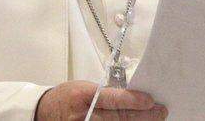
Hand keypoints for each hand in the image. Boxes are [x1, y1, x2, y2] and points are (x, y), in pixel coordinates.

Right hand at [35, 81, 166, 119]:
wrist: (44, 111)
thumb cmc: (68, 96)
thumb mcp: (86, 87)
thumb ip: (107, 92)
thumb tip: (134, 96)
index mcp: (84, 96)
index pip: (113, 99)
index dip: (133, 101)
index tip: (150, 100)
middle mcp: (84, 115)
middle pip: (119, 118)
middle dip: (143, 115)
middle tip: (160, 112)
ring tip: (154, 119)